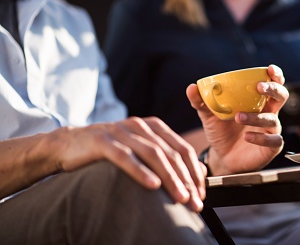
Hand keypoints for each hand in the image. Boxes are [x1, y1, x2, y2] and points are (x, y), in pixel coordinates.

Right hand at [50, 117, 205, 211]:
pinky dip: (140, 171)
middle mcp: (141, 126)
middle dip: (186, 179)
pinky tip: (152, 185)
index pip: (182, 149)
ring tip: (180, 197)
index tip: (201, 193)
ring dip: (169, 178)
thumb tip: (198, 174)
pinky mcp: (103, 141)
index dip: (195, 172)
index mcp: (154, 127)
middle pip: (171, 153)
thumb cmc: (110, 151)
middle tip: (195, 201)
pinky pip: (125, 156)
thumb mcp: (141, 150)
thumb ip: (166, 158)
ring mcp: (122, 131)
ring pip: (153, 154)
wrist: (70, 144)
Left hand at [187, 65, 287, 175]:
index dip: (275, 75)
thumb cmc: (221, 131)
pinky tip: (247, 137)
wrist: (222, 156)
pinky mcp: (271, 147)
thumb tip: (192, 87)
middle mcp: (268, 112)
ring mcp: (271, 129)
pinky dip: (260, 138)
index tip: (270, 69)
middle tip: (259, 88)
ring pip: (272, 119)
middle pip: (281, 96)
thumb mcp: (209, 115)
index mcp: (257, 100)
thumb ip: (202, 101)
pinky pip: (272, 141)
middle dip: (273, 89)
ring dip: (256, 117)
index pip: (273, 83)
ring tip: (238, 117)